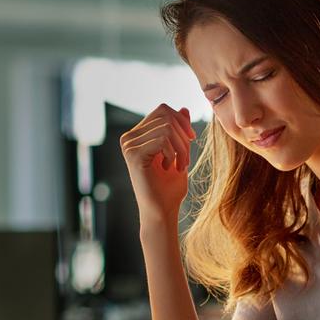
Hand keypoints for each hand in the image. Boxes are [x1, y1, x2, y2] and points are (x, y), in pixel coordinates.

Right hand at [119, 103, 194, 221]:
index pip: (163, 110)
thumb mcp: (180, 152)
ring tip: (180, 165)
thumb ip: (179, 131)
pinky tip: (171, 168)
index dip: (182, 121)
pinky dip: (174, 153)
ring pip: (167, 128)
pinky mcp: (133, 155)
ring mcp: (129, 145)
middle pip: (165, 115)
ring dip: (181, 148)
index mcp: (138, 135)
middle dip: (183, 135)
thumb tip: (184, 108)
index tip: (191, 140)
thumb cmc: (170, 187)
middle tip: (185, 159)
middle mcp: (129, 138)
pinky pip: (162, 139)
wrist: (162, 211)